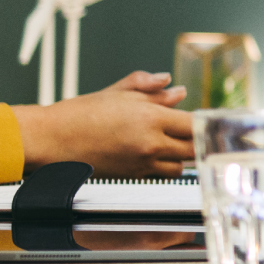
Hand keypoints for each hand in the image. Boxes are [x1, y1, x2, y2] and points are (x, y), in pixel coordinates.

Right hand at [15, 71, 194, 177]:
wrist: (51, 140)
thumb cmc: (79, 114)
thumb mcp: (117, 92)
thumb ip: (151, 88)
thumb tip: (175, 87)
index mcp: (150, 119)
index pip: (195, 124)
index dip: (206, 123)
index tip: (213, 120)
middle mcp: (150, 144)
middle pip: (194, 148)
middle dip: (199, 140)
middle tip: (199, 133)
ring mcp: (142, 163)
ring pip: (181, 165)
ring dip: (182, 155)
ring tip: (173, 141)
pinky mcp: (133, 176)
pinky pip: (162, 174)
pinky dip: (165, 165)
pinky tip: (156, 153)